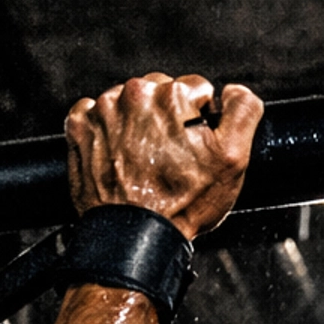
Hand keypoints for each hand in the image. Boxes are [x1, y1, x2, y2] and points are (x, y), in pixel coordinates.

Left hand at [65, 72, 263, 239]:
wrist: (134, 235)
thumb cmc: (181, 203)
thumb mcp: (233, 160)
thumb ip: (242, 113)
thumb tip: (235, 91)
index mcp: (172, 95)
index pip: (196, 89)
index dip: (201, 118)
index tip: (194, 145)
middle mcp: (134, 95)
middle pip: (161, 91)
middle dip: (168, 117)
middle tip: (171, 156)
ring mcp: (103, 110)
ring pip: (129, 103)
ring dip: (138, 123)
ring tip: (146, 160)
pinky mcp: (80, 127)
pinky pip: (96, 115)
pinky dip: (108, 130)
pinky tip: (120, 155)